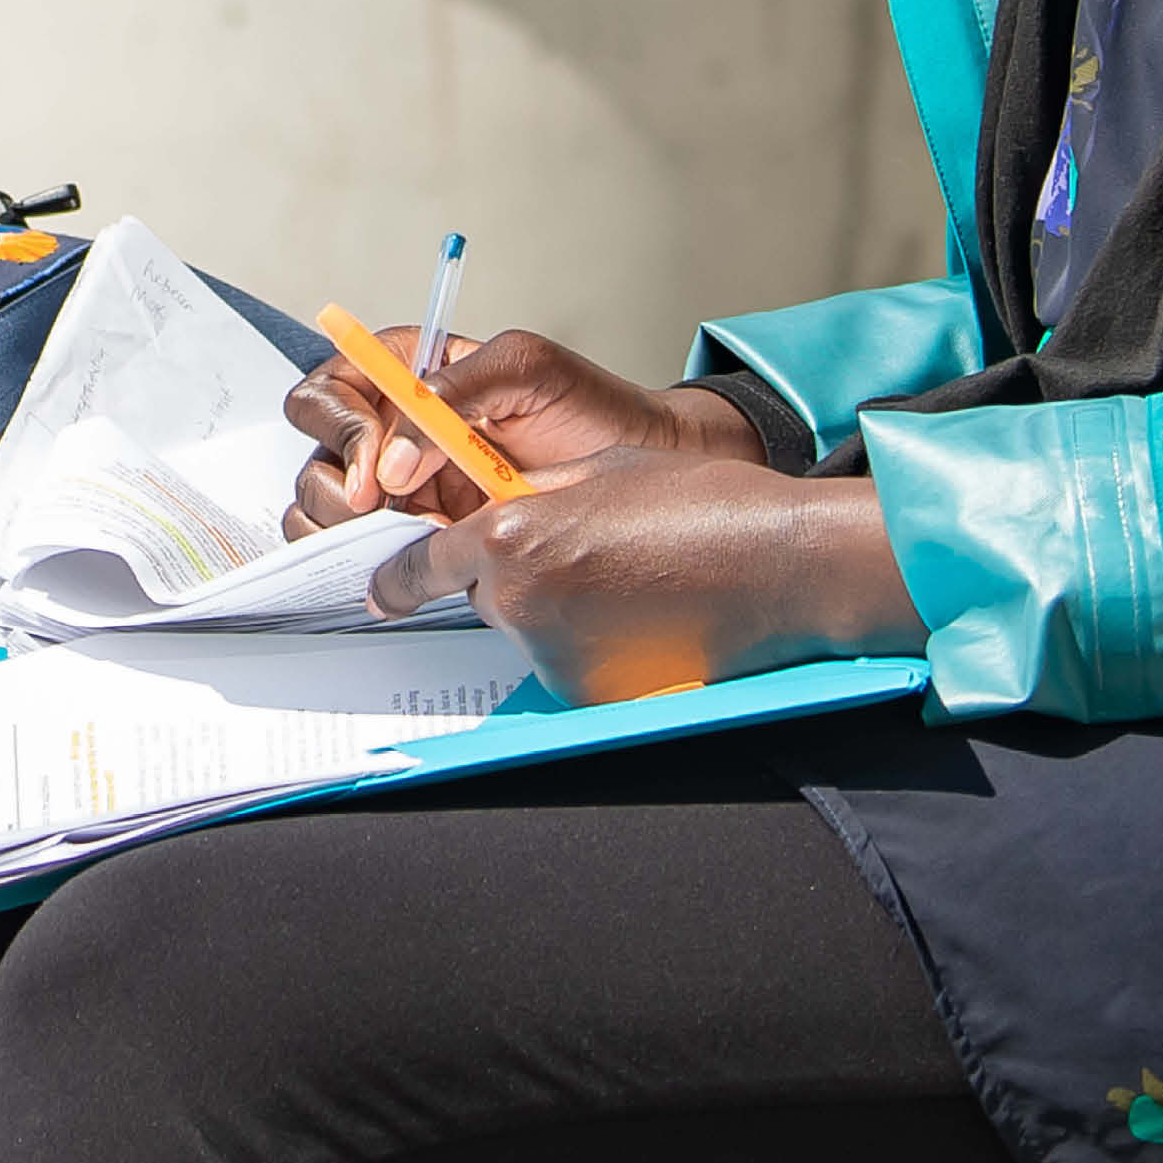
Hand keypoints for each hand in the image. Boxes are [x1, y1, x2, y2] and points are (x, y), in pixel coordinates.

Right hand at [279, 328, 759, 533]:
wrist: (641, 471)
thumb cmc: (591, 410)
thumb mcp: (528, 368)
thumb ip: (454, 390)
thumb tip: (396, 460)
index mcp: (403, 374)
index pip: (327, 393)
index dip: (340, 432)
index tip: (381, 469)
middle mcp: (390, 431)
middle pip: (314, 459)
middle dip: (340, 492)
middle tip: (392, 513)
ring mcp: (401, 490)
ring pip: (322, 513)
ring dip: (353, 532)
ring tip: (422, 536)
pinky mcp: (419, 538)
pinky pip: (362, 554)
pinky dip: (373, 564)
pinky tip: (426, 560)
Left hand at [359, 454, 920, 704]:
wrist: (778, 565)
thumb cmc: (702, 505)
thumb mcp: (601, 469)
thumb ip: (534, 492)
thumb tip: (494, 503)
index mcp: (512, 536)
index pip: (423, 567)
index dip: (400, 580)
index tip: (384, 592)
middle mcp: (521, 601)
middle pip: (486, 596)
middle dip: (516, 578)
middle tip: (586, 556)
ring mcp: (556, 655)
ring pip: (531, 631)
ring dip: (560, 611)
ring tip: (634, 583)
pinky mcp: (591, 693)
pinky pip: (568, 666)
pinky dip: (593, 647)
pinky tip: (646, 618)